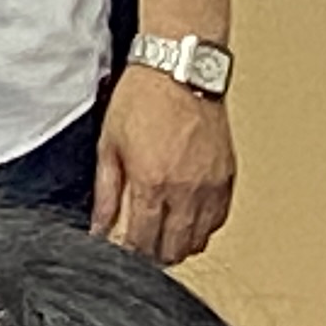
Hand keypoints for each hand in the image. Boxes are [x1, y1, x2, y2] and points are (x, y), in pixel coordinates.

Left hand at [91, 61, 233, 265]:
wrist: (179, 70)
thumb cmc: (142, 99)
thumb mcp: (109, 145)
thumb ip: (106, 192)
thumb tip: (99, 226)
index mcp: (152, 183)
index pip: (142, 241)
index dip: (129, 253)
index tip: (121, 251)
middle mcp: (185, 190)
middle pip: (172, 248)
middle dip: (152, 255)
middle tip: (139, 247)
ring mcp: (210, 186)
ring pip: (198, 240)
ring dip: (178, 245)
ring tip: (161, 236)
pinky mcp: (226, 178)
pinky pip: (218, 220)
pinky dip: (202, 229)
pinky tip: (186, 221)